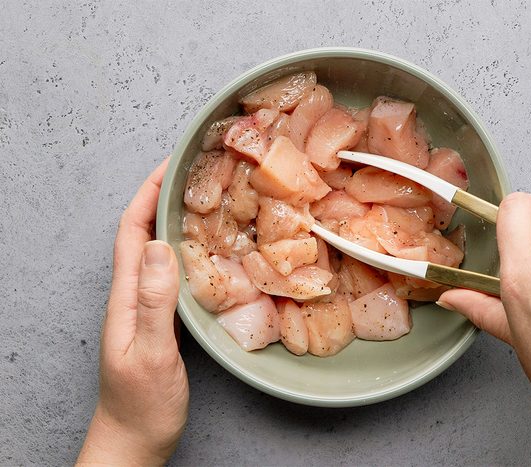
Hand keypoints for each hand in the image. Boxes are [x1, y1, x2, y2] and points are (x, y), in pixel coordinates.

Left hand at [78, 159, 187, 465]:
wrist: (135, 438)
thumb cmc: (141, 404)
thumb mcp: (149, 353)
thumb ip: (154, 302)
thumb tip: (158, 246)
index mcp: (126, 296)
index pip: (130, 232)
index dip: (148, 194)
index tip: (171, 164)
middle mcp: (133, 294)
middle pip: (142, 232)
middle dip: (162, 195)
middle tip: (195, 173)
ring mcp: (146, 306)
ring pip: (157, 249)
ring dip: (174, 218)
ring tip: (204, 199)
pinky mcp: (161, 318)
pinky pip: (172, 272)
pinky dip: (187, 249)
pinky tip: (207, 249)